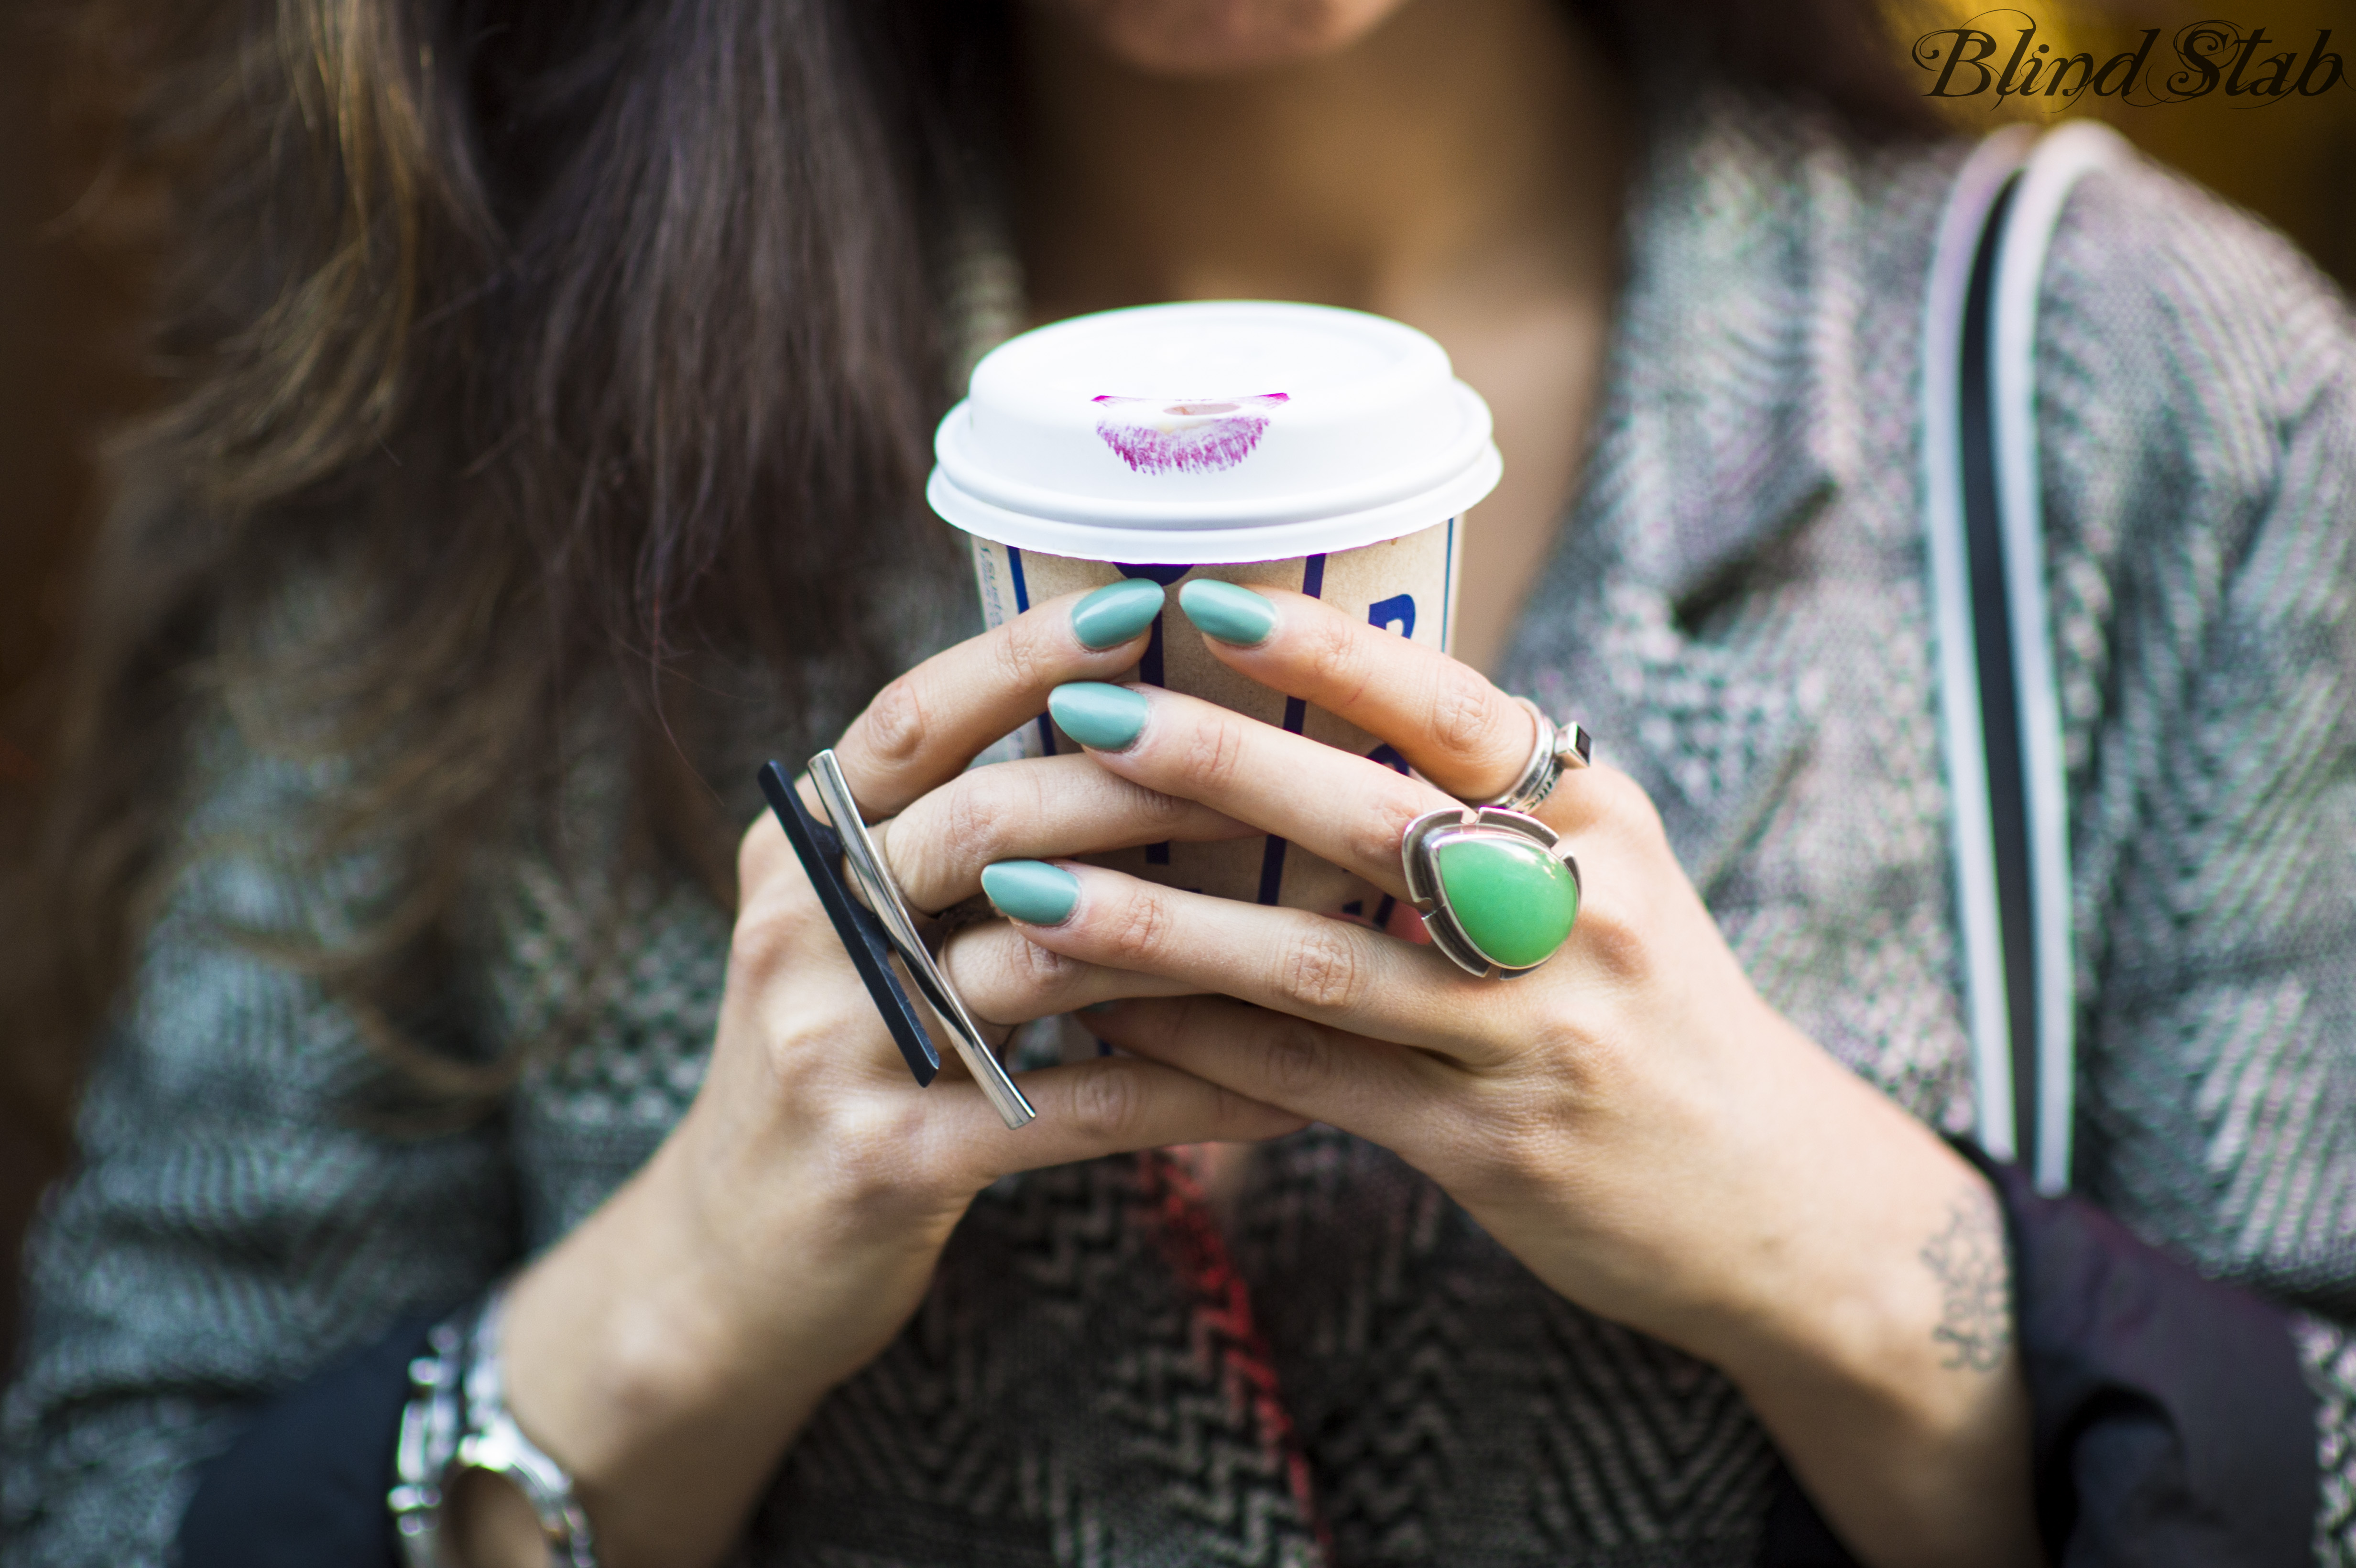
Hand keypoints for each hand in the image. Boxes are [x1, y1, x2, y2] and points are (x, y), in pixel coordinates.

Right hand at [465, 583, 1304, 1567]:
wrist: (719, 1266)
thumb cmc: (835, 1068)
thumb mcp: (851, 935)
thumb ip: (944, 846)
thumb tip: (1125, 739)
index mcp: (801, 853)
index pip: (915, 720)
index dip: (1026, 654)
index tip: (1147, 602)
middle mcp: (802, 931)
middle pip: (987, 821)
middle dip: (1146, 785)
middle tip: (1284, 767)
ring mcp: (834, 1048)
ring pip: (1040, 962)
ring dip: (1194, 939)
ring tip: (1323, 915)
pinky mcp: (886, 1161)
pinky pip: (1074, 1114)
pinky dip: (1194, 1097)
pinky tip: (1295, 1091)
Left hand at [941, 586, 2041, 1567]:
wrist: (1776, 1199)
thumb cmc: (1652, 1005)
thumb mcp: (1608, 870)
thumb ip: (1489, 791)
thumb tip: (1332, 681)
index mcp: (1594, 816)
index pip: (1450, 708)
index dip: (1321, 652)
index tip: (1193, 598)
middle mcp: (1573, 911)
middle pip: (1368, 822)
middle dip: (1210, 766)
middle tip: (1077, 721)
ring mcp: (1531, 1036)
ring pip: (1316, 965)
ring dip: (1158, 927)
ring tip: (1026, 892)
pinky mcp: (1487, 1146)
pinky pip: (1312, 1085)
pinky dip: (1196, 1051)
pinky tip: (1097, 1023)